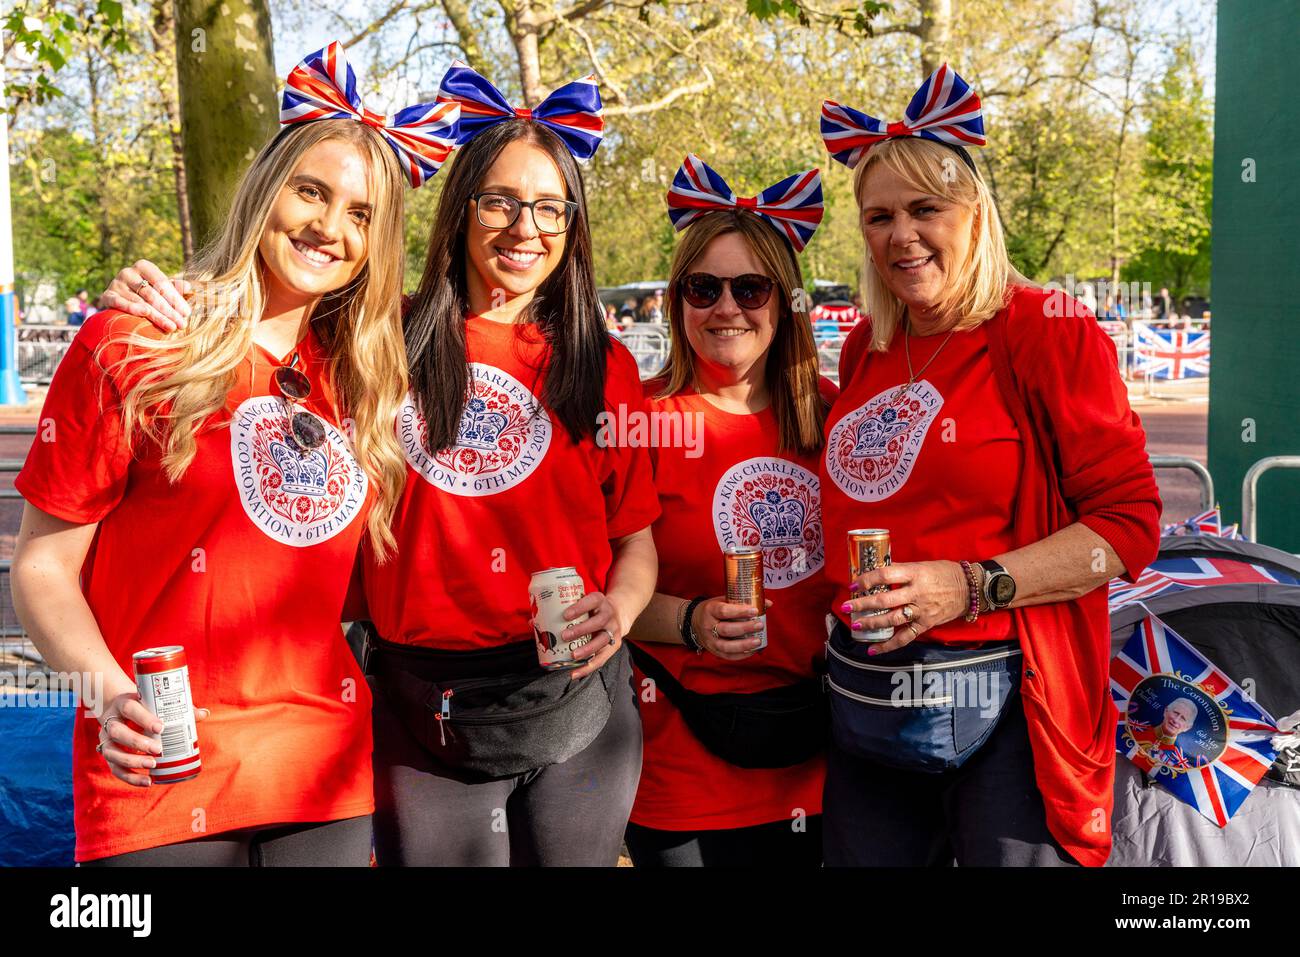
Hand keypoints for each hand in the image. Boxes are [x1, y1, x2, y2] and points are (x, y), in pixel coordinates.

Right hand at [95, 691, 208, 787]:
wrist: (116, 709)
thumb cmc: (144, 706)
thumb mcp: (155, 703)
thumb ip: (179, 709)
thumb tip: (205, 713)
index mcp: (123, 704)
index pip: (130, 709)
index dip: (145, 718)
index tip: (161, 727)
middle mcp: (110, 721)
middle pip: (118, 732)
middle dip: (137, 742)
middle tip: (158, 749)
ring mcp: (105, 739)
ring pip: (112, 752)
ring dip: (132, 761)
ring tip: (152, 765)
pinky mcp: (108, 754)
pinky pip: (115, 768)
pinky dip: (130, 777)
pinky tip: (147, 781)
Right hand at [99, 260, 192, 331]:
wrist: (119, 300)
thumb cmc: (146, 293)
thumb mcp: (161, 289)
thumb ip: (174, 288)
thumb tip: (189, 287)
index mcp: (144, 266)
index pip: (163, 283)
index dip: (176, 299)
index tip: (187, 313)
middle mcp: (129, 272)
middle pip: (153, 294)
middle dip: (169, 311)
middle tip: (181, 324)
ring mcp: (116, 283)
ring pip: (141, 301)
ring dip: (157, 316)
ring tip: (171, 327)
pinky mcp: (107, 295)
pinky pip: (120, 302)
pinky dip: (132, 308)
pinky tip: (145, 314)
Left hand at [561, 590, 623, 680]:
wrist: (617, 615)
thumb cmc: (592, 610)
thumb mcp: (583, 604)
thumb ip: (560, 611)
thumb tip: (532, 622)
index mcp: (599, 601)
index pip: (592, 601)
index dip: (580, 607)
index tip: (565, 615)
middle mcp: (608, 615)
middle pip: (598, 621)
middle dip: (581, 630)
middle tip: (564, 636)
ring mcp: (613, 630)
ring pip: (602, 640)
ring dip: (587, 649)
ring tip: (573, 656)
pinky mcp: (614, 645)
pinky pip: (602, 658)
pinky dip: (588, 667)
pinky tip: (575, 672)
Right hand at [691, 597, 772, 660]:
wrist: (693, 622)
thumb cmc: (713, 610)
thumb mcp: (723, 601)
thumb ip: (743, 602)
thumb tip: (768, 603)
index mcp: (710, 610)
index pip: (724, 611)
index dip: (740, 611)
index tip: (754, 610)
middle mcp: (708, 626)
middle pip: (726, 630)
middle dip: (745, 628)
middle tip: (760, 625)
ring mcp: (710, 641)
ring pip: (726, 646)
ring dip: (744, 645)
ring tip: (758, 641)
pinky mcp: (713, 651)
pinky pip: (727, 656)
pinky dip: (741, 655)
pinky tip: (752, 651)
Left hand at [842, 560, 968, 654]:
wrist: (970, 589)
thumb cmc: (944, 573)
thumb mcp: (922, 565)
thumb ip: (901, 570)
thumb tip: (878, 572)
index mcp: (915, 574)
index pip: (885, 576)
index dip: (867, 580)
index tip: (854, 585)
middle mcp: (917, 593)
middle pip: (884, 601)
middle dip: (862, 605)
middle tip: (845, 607)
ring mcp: (922, 611)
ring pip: (892, 620)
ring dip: (872, 624)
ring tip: (856, 625)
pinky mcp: (926, 624)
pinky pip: (905, 637)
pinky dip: (889, 645)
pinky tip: (873, 649)